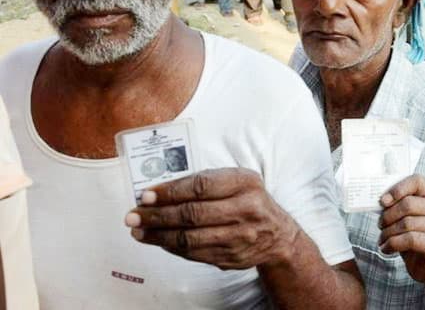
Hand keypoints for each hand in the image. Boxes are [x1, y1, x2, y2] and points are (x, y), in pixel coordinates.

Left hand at [125, 168, 297, 269]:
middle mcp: (245, 209)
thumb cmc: (250, 201)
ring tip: (138, 231)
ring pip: (190, 238)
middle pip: (192, 214)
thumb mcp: (238, 181)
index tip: (146, 195)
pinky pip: (194, 253)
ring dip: (158, 235)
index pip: (201, 186)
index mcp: (245, 183)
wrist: (277, 236)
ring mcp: (239, 236)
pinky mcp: (231, 257)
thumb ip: (206, 182)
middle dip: (157, 215)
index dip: (170, 191)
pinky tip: (158, 241)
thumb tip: (162, 190)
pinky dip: (171, 247)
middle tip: (133, 215)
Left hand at [379, 175, 424, 284]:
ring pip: (406, 224)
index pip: (416, 181)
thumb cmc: (414, 235)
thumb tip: (380, 201)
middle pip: (408, 204)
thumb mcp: (405, 217)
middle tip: (380, 225)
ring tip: (382, 240)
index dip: (397, 189)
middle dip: (388, 216)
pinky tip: (386, 248)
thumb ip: (397, 206)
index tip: (382, 201)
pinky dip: (393, 244)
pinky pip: (410, 239)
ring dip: (387, 233)